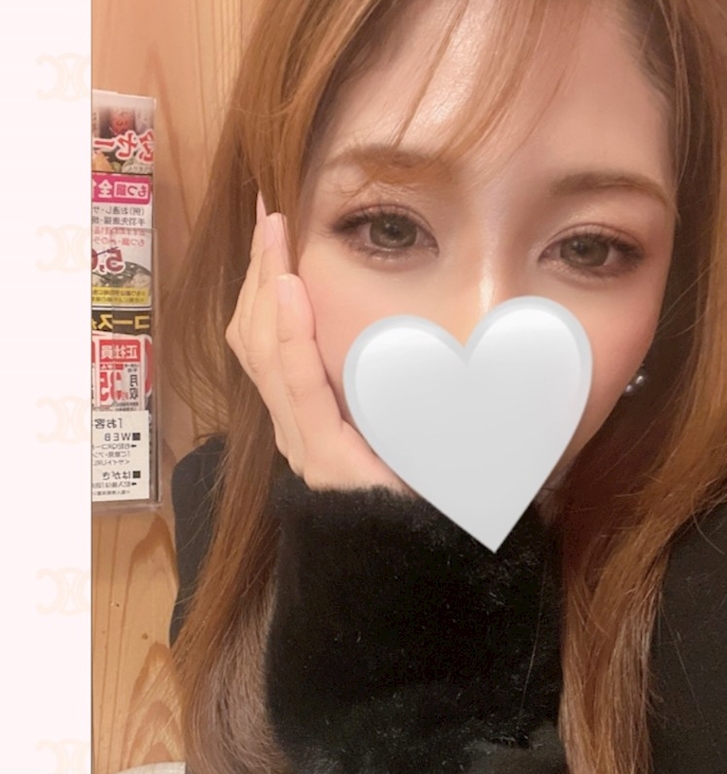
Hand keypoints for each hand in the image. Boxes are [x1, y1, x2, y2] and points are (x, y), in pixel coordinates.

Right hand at [225, 192, 411, 493]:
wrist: (426, 559)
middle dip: (259, 270)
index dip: (261, 280)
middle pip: (253, 335)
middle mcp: (292, 425)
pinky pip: (299, 386)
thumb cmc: (420, 490)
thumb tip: (413, 326)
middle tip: (268, 214)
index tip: (270, 226)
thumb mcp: (394, 421)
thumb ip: (385, 383)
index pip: (264, 337)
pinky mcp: (322, 457)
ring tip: (273, 234)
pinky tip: (288, 288)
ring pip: (264, 349)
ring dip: (268, 283)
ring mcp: (302, 442)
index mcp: (303, 415)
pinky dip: (290, 334)